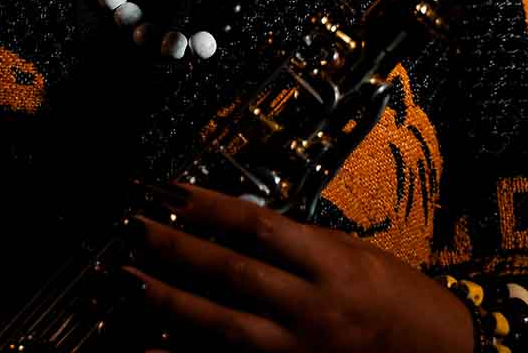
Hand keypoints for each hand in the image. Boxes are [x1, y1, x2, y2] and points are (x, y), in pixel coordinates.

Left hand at [119, 182, 473, 351]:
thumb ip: (295, 241)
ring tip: (129, 280)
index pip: (257, 226)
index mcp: (332, 264)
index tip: (165, 190)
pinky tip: (154, 344)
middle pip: (231, 274)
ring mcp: (302, 350)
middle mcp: (314, 308)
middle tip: (130, 229)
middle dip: (175, 250)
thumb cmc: (398, 296)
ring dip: (171, 303)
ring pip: (224, 327)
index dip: (207, 206)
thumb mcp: (352, 253)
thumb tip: (231, 219)